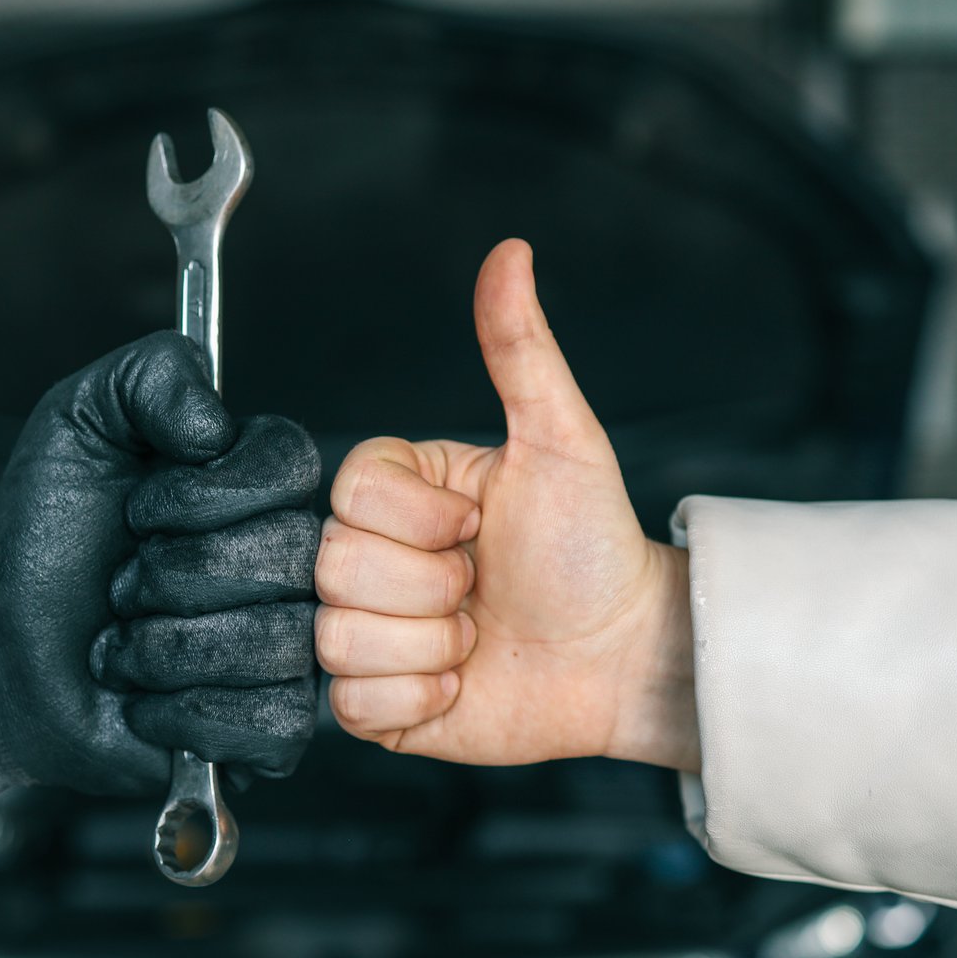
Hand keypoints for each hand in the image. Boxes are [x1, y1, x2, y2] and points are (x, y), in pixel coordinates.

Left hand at [0, 331, 320, 793]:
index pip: (292, 466)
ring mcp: (289, 647)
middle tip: (121, 585)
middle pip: (287, 558)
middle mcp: (292, 561)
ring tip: (123, 645)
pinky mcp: (270, 728)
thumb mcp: (77, 422)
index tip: (138, 509)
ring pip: (276, 643)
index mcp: (261, 483)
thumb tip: (216, 420)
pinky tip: (146, 702)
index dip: (205, 493)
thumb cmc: (47, 536)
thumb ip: (152, 376)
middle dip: (171, 576)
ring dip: (165, 649)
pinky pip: (270, 722)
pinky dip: (184, 714)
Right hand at [314, 241, 698, 771]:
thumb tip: (511, 253)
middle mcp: (373, 557)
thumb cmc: (593, 548)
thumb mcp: (562, 440)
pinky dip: (417, 701)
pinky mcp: (374, 702)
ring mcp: (368, 630)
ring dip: (428, 646)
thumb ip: (521, 349)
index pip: (349, 494)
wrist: (620, 658)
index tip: (477, 526)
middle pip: (336, 567)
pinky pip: (351, 703)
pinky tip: (459, 682)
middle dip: (431, 586)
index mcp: (400, 493)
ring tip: (475, 635)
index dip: (419, 521)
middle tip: (482, 586)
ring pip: (338, 636)